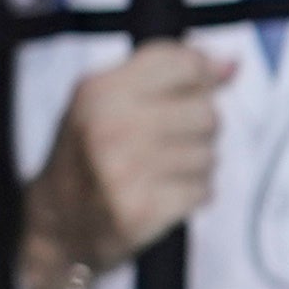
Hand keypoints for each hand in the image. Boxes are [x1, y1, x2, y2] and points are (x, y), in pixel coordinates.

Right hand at [24, 41, 231, 288]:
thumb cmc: (89, 153)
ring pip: (208, 155)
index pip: (185, 65)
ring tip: (162, 172)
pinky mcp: (141, 211)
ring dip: (195, 166)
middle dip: (199, 130)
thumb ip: (167, 75)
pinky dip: (192, 195)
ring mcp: (124, 171)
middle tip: (170, 143)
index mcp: (100, 90)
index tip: (191, 94)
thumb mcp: (109, 100)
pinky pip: (203, 191)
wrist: (56, 224)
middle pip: (207, 113)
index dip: (201, 79)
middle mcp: (109, 126)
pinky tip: (164, 195)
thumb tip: (231, 65)